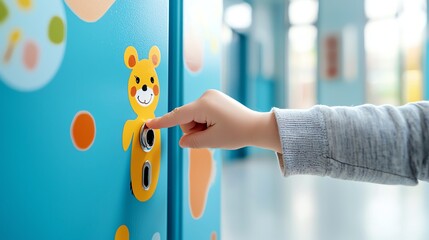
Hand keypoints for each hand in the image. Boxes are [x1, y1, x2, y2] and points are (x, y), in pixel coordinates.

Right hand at [146, 89, 280, 151]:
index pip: (178, 116)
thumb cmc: (238, 132)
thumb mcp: (212, 141)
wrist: (256, 126)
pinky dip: (205, 122)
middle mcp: (206, 96)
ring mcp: (211, 96)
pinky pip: (200, 113)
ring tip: (217, 130)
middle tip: (212, 135)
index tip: (149, 124)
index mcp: (204, 105)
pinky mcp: (214, 99)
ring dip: (200, 127)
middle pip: (185, 118)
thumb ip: (193, 141)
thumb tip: (183, 140)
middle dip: (194, 129)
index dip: (162, 122)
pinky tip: (219, 125)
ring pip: (193, 116)